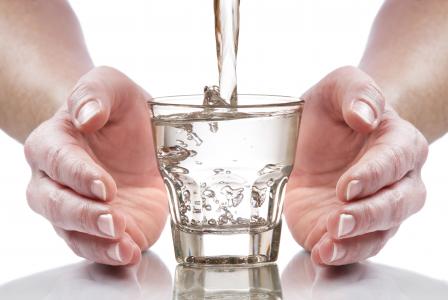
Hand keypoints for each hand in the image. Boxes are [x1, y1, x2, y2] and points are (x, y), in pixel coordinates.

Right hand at [24, 67, 166, 264]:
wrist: (130, 135)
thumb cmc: (115, 109)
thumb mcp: (111, 85)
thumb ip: (95, 93)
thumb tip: (87, 116)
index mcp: (53, 143)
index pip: (57, 162)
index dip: (79, 176)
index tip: (105, 186)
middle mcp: (55, 180)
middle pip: (54, 204)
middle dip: (83, 215)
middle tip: (112, 219)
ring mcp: (76, 207)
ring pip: (71, 232)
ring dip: (95, 241)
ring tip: (123, 244)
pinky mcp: (98, 226)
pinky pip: (95, 246)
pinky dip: (110, 254)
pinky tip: (128, 253)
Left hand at [284, 66, 427, 264]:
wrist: (321, 135)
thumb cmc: (337, 110)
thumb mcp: (340, 85)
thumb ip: (356, 92)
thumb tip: (365, 116)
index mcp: (399, 143)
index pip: (395, 162)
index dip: (373, 176)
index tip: (346, 185)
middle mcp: (396, 181)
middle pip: (397, 204)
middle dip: (369, 214)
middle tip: (339, 218)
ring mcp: (374, 208)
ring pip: (380, 233)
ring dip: (356, 240)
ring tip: (330, 241)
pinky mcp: (352, 226)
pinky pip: (355, 246)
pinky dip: (341, 254)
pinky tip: (324, 253)